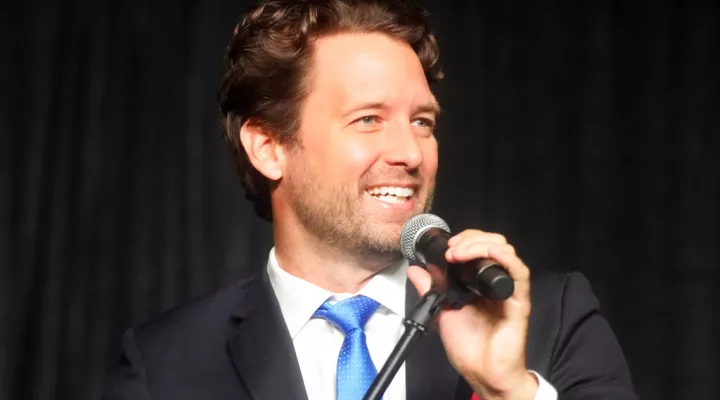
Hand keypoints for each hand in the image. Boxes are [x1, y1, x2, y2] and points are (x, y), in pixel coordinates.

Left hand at [407, 229, 537, 399]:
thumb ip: (430, 290)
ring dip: (481, 245)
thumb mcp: (442, 311)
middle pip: (493, 244)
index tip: (447, 245)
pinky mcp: (518, 301)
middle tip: (452, 248)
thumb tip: (415, 270)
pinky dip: (505, 258)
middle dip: (472, 238)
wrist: (481, 372)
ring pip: (505, 252)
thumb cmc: (469, 347)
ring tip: (460, 253)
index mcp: (480, 283)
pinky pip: (519, 273)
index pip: (479, 247)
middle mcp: (495, 282)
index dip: (466, 240)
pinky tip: (490, 253)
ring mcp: (508, 290)